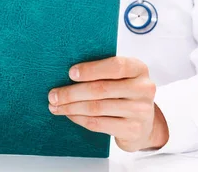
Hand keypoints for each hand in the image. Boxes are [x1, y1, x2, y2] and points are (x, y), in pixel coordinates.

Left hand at [48, 57, 168, 151]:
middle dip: (72, 92)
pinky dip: (79, 119)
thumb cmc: (125, 93)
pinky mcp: (132, 130)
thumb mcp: (121, 77)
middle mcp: (143, 89)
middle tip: (53, 95)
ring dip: (71, 107)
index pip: (116, 66)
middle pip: (101, 89)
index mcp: (139, 69)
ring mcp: (140, 111)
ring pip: (97, 108)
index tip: (70, 73)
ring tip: (55, 106)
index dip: (91, 70)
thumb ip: (102, 71)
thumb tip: (68, 73)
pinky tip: (69, 114)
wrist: (144, 124)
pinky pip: (98, 124)